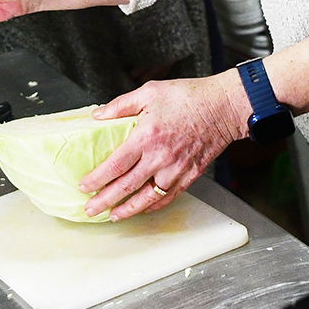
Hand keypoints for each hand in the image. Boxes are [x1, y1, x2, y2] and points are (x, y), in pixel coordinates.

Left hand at [76, 73, 250, 219]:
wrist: (224, 107)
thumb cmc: (189, 97)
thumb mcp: (150, 91)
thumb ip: (121, 105)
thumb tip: (99, 116)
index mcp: (147, 136)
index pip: (115, 165)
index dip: (97, 179)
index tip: (84, 186)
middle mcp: (160, 157)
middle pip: (127, 187)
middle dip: (105, 201)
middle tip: (90, 210)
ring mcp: (176, 169)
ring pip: (147, 198)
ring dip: (128, 210)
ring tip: (113, 216)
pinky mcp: (190, 175)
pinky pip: (168, 196)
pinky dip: (153, 206)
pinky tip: (143, 208)